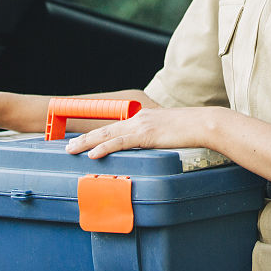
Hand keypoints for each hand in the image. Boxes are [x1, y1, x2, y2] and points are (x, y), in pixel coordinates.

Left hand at [64, 107, 219, 158]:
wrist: (203, 123)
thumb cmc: (190, 129)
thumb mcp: (167, 132)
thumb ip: (155, 137)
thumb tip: (148, 147)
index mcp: (141, 117)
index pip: (113, 125)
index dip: (96, 133)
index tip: (82, 140)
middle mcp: (137, 118)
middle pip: (104, 128)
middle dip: (84, 138)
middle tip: (68, 146)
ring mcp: (140, 125)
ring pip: (107, 134)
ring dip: (86, 143)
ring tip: (71, 150)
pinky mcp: (146, 134)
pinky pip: (120, 142)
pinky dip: (104, 147)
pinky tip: (93, 154)